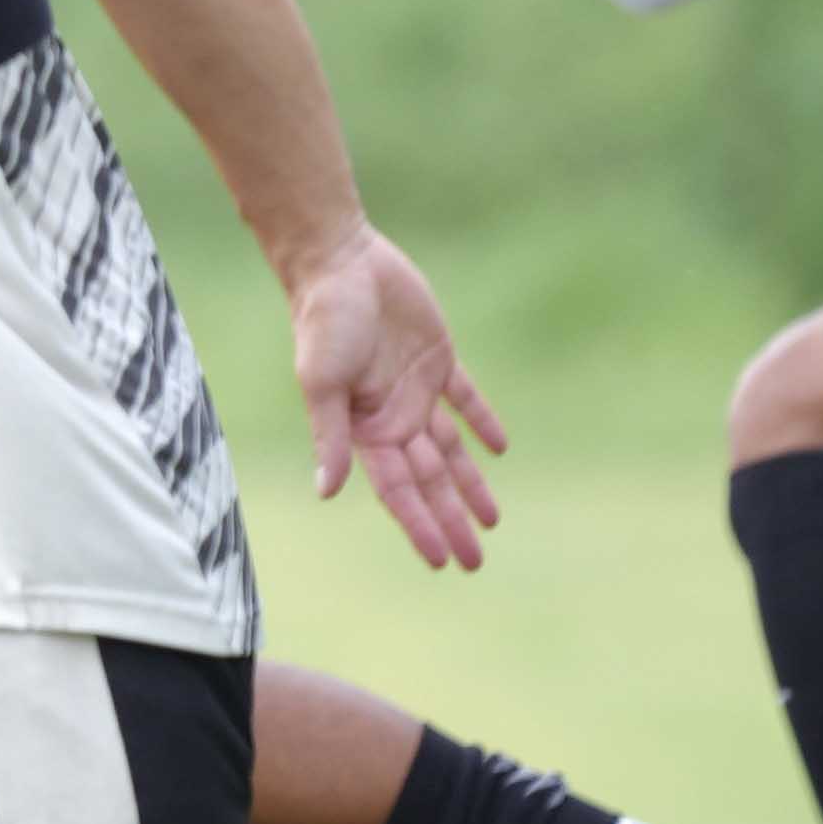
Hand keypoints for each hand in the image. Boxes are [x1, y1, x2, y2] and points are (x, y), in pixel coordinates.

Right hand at [285, 224, 506, 572]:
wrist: (339, 262)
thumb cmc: (324, 323)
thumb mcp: (322, 384)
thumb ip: (330, 436)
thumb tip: (326, 492)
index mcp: (365, 430)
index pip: (399, 491)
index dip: (420, 525)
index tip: (441, 561)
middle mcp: (393, 417)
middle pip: (429, 479)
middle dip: (450, 518)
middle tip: (474, 561)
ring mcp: (417, 390)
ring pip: (450, 449)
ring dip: (469, 483)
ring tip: (492, 521)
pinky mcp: (437, 359)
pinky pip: (465, 398)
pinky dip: (482, 421)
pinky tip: (499, 449)